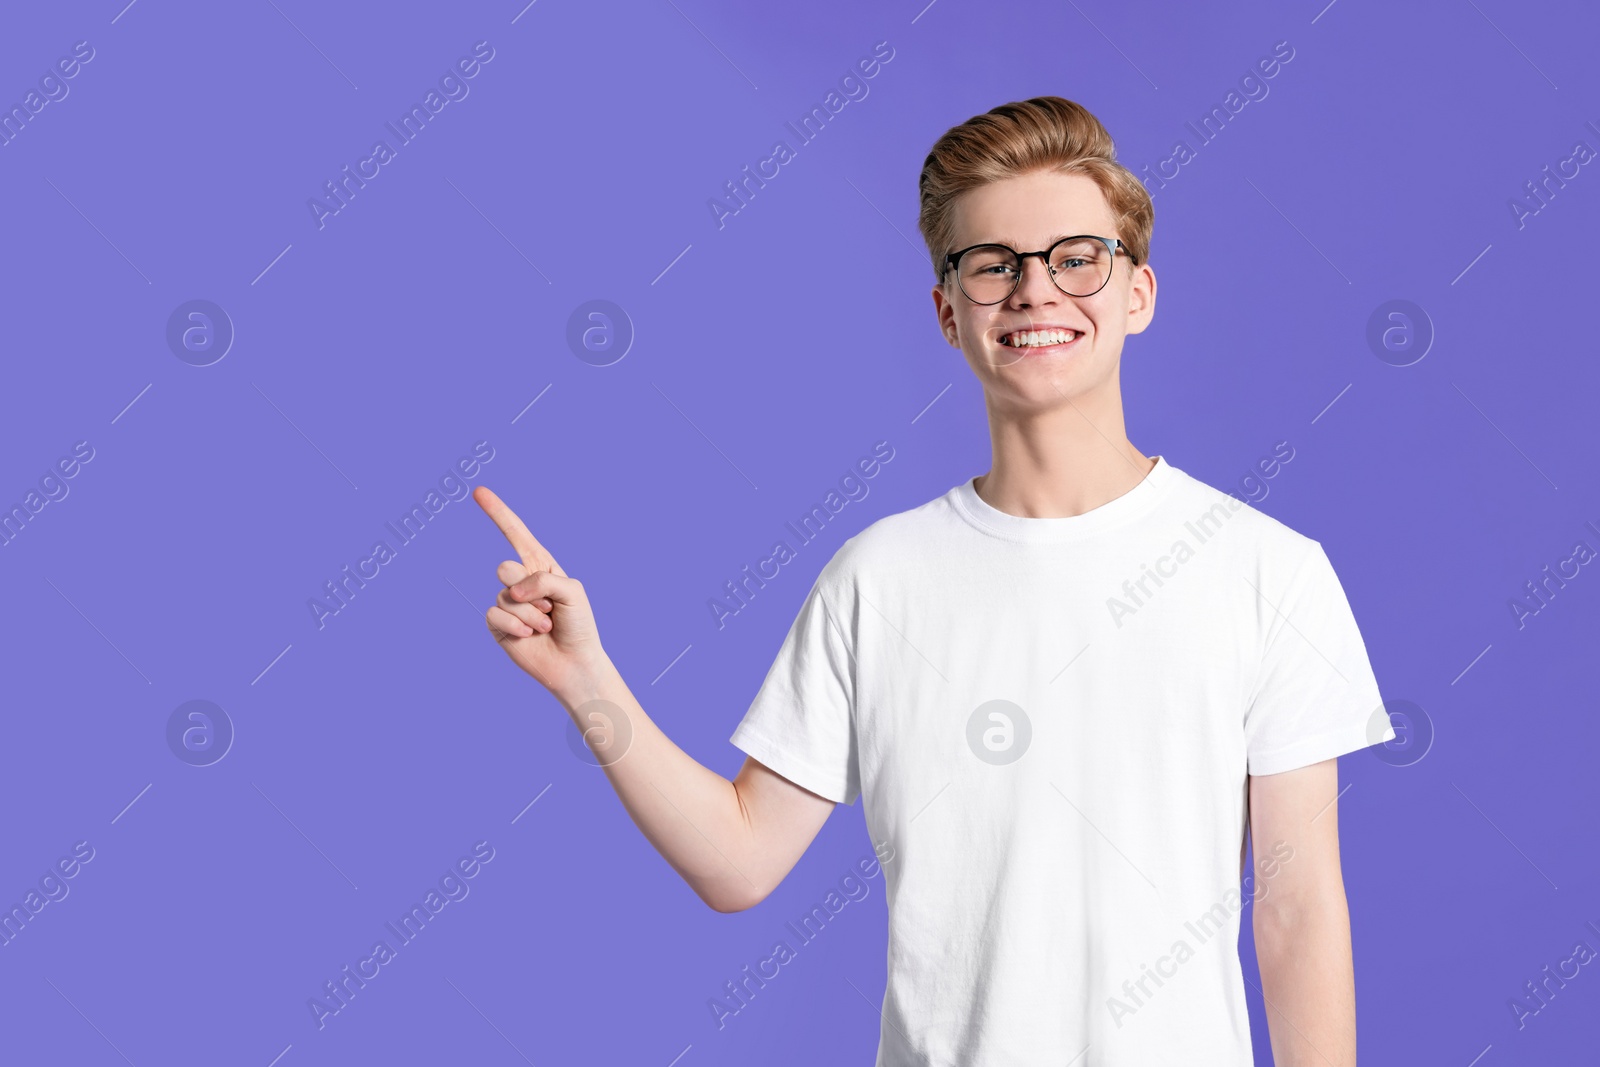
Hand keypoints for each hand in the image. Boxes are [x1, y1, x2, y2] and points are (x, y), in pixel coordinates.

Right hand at [473, 484, 606, 699]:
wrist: (574, 662)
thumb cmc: (578, 625)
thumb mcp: (572, 591)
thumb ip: (543, 579)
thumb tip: (511, 589)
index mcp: (540, 566)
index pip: (516, 534)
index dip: (497, 512)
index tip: (479, 492)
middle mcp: (521, 582)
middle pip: (505, 568)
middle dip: (529, 589)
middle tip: (549, 608)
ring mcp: (508, 603)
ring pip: (505, 596)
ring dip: (531, 613)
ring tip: (546, 625)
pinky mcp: (498, 624)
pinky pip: (495, 614)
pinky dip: (515, 625)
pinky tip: (530, 636)